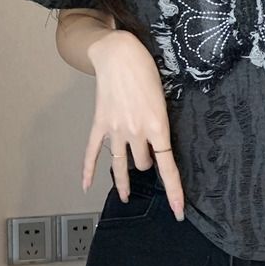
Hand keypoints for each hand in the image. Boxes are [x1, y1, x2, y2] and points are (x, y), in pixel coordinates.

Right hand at [81, 30, 185, 220]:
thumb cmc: (146, 71)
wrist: (119, 54)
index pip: (168, 168)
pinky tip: (86, 186)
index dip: (174, 192)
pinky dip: (88, 170)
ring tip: (125, 196)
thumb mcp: (163, 99)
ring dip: (123, 180)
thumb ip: (160, 125)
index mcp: (158, 127)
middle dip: (146, 164)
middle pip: (143, 165)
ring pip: (120, 165)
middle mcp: (136, 133)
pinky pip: (92, 152)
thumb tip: (158, 143)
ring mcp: (115, 130)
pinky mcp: (99, 124)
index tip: (178, 211)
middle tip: (148, 157)